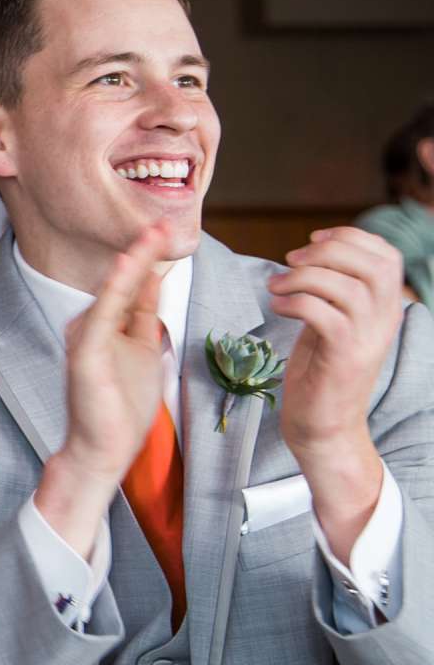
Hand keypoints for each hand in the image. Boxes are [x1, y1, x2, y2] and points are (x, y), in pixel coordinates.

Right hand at [37, 222, 175, 551]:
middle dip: (141, 251)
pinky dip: (115, 288)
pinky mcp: (84, 354)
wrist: (103, 449)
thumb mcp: (143, 350)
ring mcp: (84, 338)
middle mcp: (88, 325)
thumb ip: (144, 316)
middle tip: (163, 222)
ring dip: (132, 262)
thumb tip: (155, 281)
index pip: (129, 284)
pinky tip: (128, 266)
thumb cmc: (121, 408)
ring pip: (111, 291)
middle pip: (119, 282)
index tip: (166, 230)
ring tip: (152, 235)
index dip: (147, 257)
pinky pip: (103, 314)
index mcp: (103, 325)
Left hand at [271, 226, 404, 514]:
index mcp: (385, 309)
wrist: (323, 427)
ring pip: (346, 287)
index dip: (352, 237)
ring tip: (276, 287)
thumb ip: (334, 291)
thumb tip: (314, 253)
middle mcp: (384, 322)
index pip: (388, 256)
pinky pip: (323, 314)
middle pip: (373, 265)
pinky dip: (295, 302)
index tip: (314, 239)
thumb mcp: (333, 322)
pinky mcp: (344, 357)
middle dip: (328, 251)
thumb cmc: (320, 371)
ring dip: (303, 277)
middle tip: (291, 259)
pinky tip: (278, 307)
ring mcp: (367, 340)